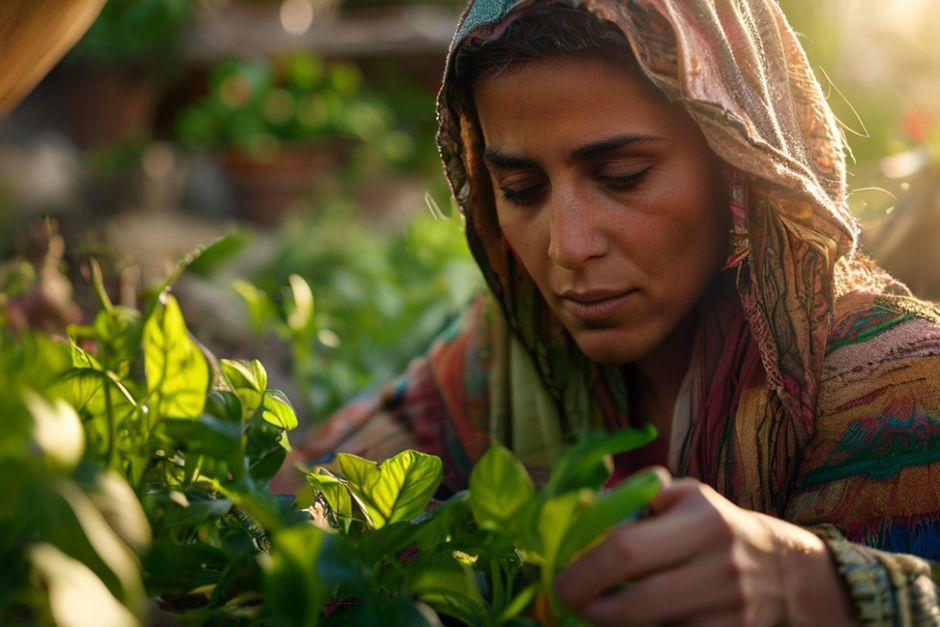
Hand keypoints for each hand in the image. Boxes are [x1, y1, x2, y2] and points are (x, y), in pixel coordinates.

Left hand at [555, 468, 852, 625]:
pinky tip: (633, 623)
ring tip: (597, 611)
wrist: (789, 572)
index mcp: (703, 521)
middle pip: (637, 602)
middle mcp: (719, 565)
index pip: (628, 550)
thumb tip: (581, 509)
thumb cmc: (720, 527)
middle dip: (592, 607)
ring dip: (615, 624)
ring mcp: (730, 609)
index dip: (585, 570)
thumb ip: (638, 499)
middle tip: (568, 603)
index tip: (559, 581)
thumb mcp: (688, 498)